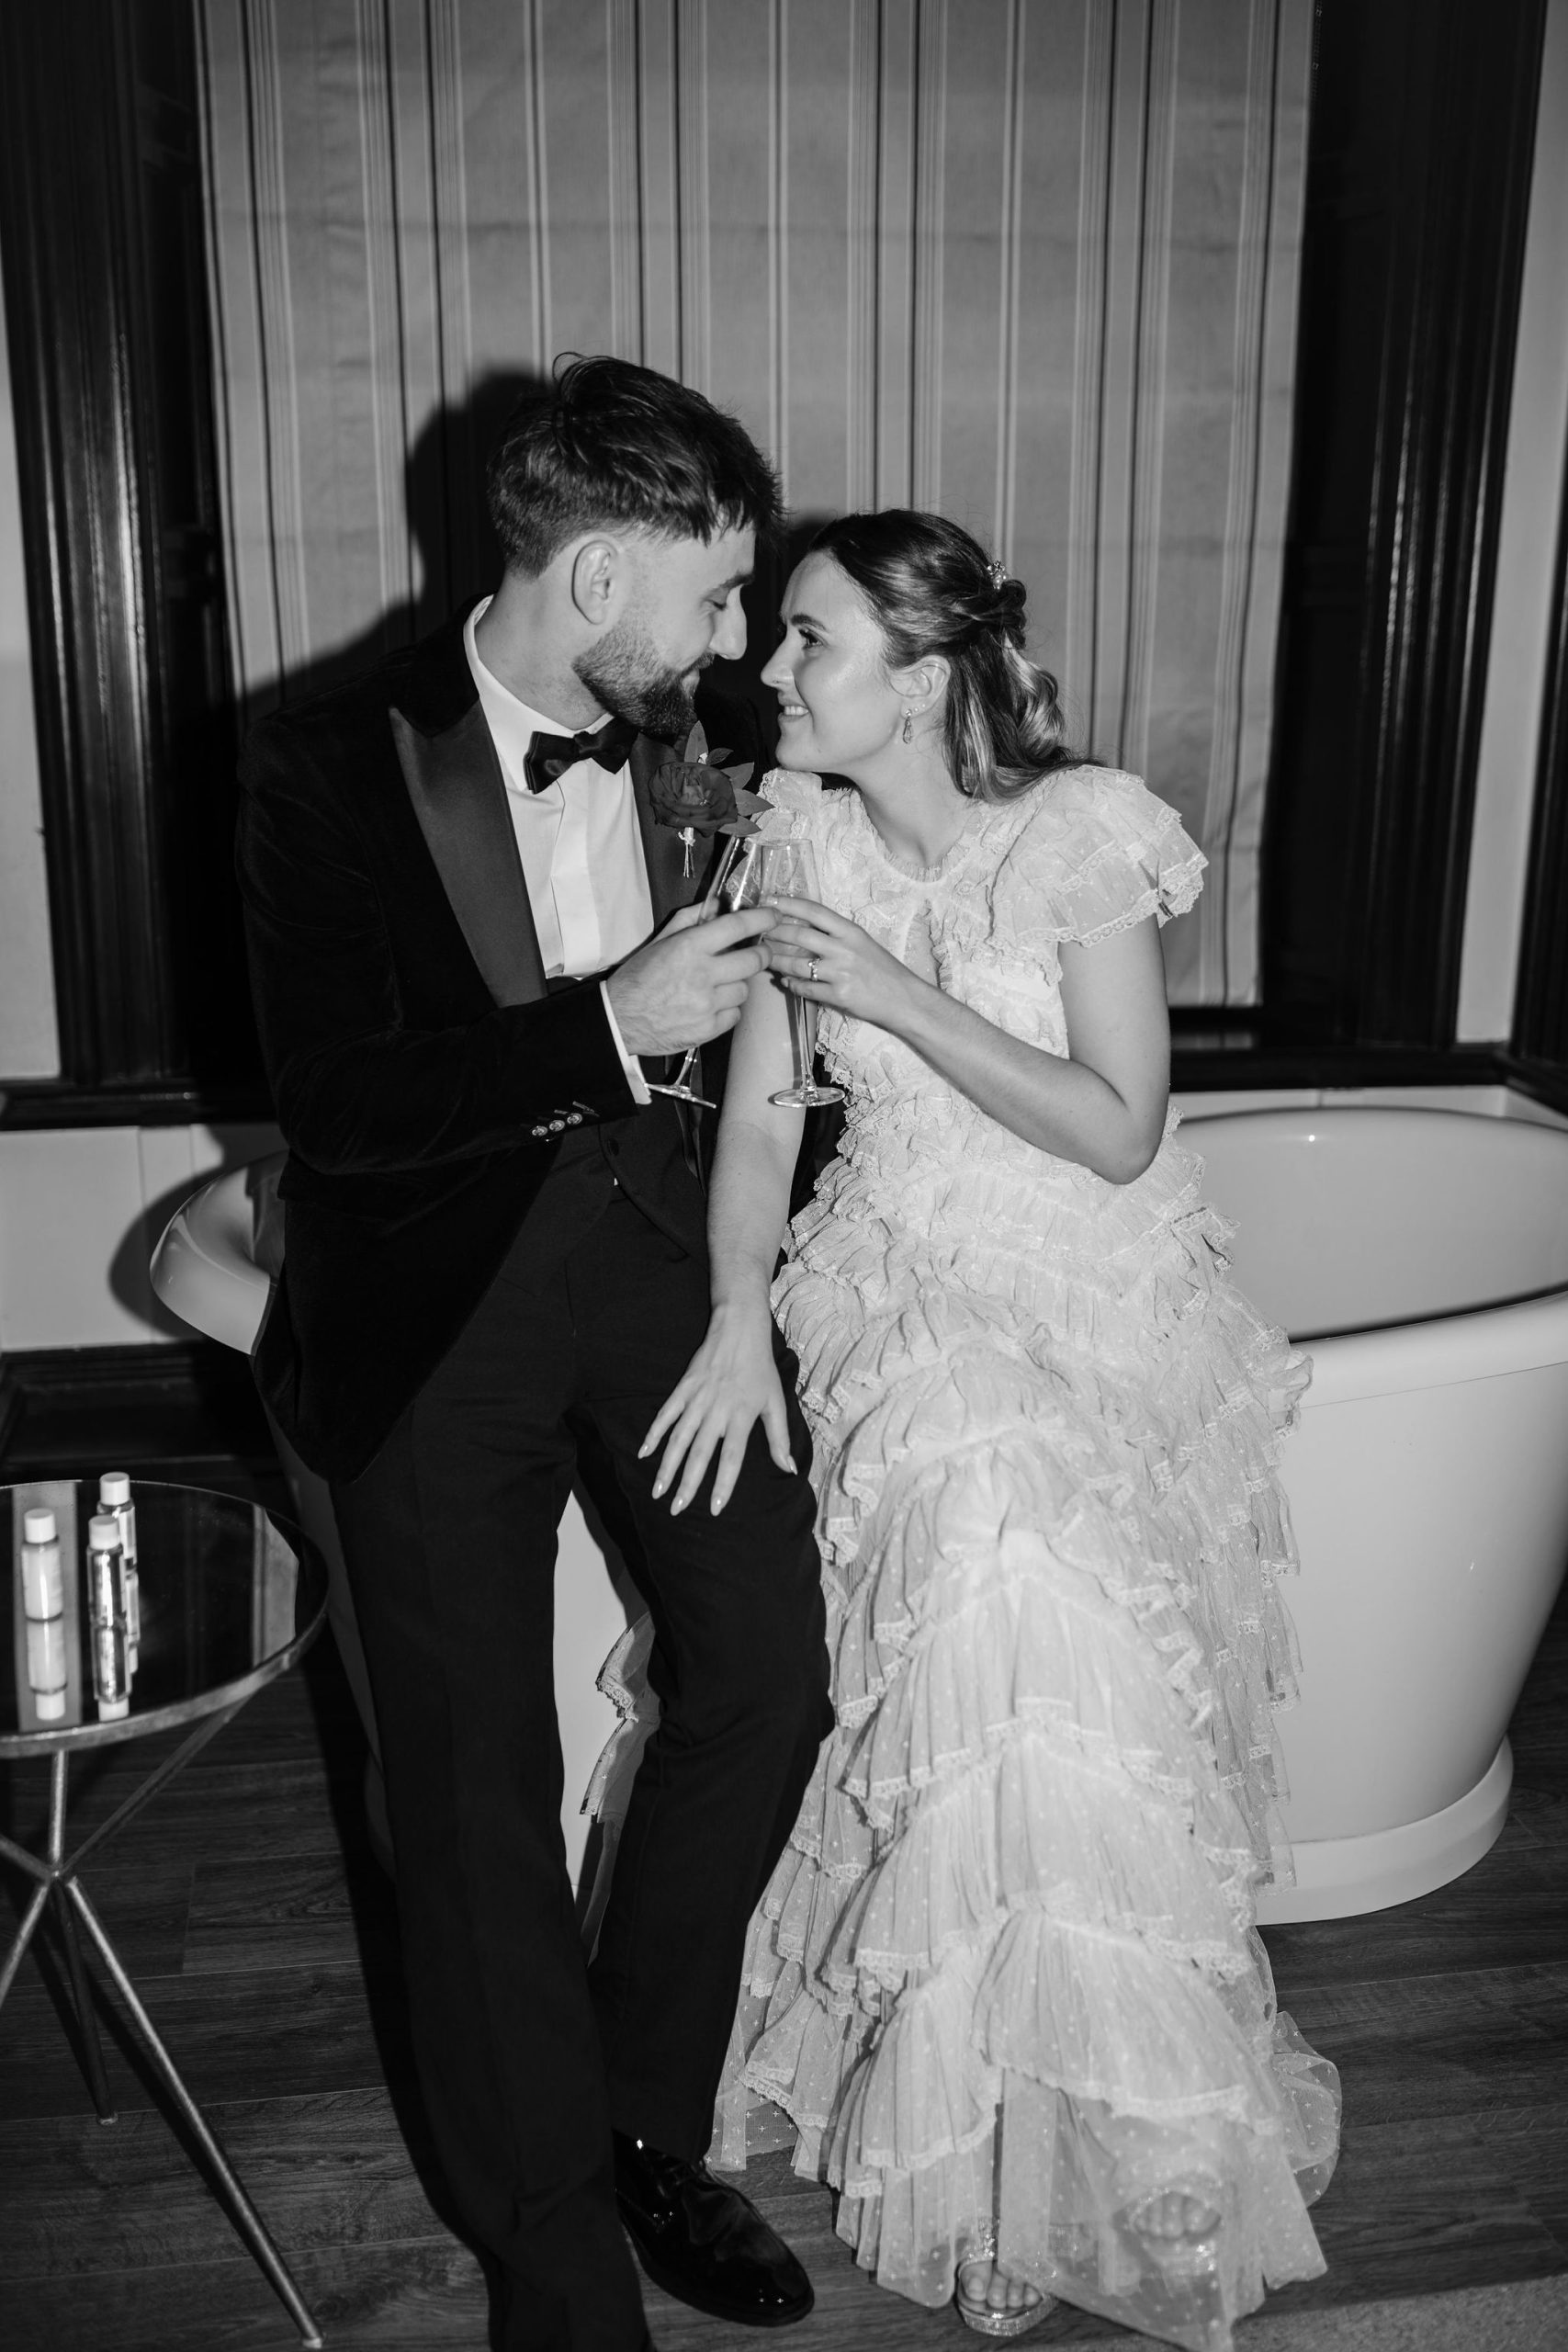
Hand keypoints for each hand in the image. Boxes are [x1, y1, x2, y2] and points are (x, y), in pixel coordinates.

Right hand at [607, 905, 776, 1056]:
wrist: (620, 1020)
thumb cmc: (638, 978)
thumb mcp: (660, 941)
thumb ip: (691, 919)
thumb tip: (719, 904)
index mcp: (689, 947)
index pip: (738, 926)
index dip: (762, 918)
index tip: (773, 916)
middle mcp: (702, 975)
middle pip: (754, 960)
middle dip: (762, 954)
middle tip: (758, 953)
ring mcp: (707, 1005)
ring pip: (745, 989)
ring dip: (738, 984)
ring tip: (719, 985)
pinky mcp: (708, 1029)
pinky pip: (735, 1014)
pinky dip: (728, 1009)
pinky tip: (711, 1006)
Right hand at [640, 1300, 794, 1514]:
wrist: (740, 1329)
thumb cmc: (760, 1368)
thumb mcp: (776, 1402)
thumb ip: (779, 1438)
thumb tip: (788, 1469)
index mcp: (742, 1415)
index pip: (731, 1458)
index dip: (723, 1484)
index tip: (715, 1508)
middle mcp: (718, 1410)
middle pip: (699, 1454)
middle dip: (687, 1485)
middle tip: (677, 1509)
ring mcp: (698, 1398)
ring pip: (678, 1439)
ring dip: (667, 1467)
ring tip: (658, 1491)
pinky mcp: (684, 1387)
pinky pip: (666, 1414)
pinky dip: (654, 1434)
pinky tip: (644, 1453)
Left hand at [765, 897, 923, 1033]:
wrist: (903, 999)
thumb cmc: (882, 970)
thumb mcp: (862, 943)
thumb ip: (835, 935)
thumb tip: (800, 929)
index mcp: (851, 931)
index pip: (814, 911)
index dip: (788, 904)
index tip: (768, 900)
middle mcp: (844, 949)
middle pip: (799, 935)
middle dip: (773, 933)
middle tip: (758, 932)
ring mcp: (841, 973)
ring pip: (796, 965)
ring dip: (777, 961)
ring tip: (766, 959)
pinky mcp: (838, 995)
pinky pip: (805, 989)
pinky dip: (792, 985)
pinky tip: (787, 982)